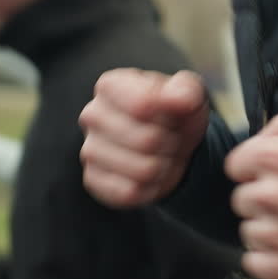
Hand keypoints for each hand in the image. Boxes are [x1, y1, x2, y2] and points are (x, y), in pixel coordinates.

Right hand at [79, 68, 208, 207]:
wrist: (168, 142)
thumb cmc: (174, 113)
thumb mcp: (188, 94)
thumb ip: (186, 90)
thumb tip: (179, 98)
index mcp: (110, 85)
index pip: (144, 105)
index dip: (170, 116)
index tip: (173, 115)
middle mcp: (92, 115)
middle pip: (147, 140)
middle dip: (171, 144)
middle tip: (172, 140)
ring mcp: (89, 149)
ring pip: (142, 170)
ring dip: (164, 167)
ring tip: (162, 156)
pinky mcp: (92, 180)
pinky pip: (129, 193)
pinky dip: (150, 188)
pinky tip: (150, 176)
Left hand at [225, 112, 277, 278]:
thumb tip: (258, 139)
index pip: (236, 165)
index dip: (257, 169)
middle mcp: (271, 195)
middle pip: (243, 199)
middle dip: (267, 199)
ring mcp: (276, 235)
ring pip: (250, 231)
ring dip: (271, 229)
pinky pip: (255, 262)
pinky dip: (272, 259)